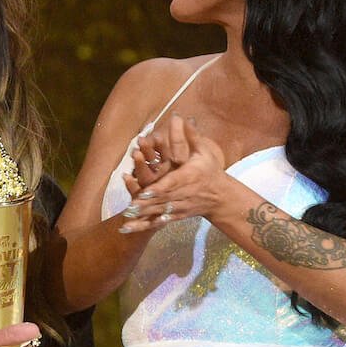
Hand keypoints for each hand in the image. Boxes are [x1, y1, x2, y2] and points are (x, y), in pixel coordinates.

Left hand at [119, 116, 229, 233]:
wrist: (220, 197)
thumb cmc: (210, 170)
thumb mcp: (204, 151)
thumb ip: (190, 136)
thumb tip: (181, 117)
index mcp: (188, 177)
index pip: (171, 184)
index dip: (158, 189)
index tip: (145, 191)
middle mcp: (182, 194)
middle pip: (162, 200)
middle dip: (145, 205)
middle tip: (129, 206)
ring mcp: (177, 207)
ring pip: (158, 213)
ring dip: (141, 217)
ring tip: (125, 219)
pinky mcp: (173, 216)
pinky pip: (157, 222)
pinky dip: (142, 227)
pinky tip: (127, 229)